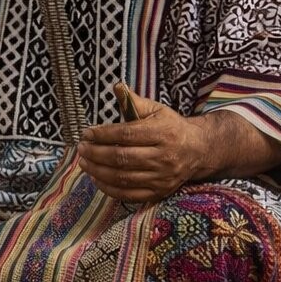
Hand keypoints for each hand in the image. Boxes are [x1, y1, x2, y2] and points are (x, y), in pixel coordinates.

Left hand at [76, 92, 205, 202]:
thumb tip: (116, 86)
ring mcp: (162, 177)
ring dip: (98, 171)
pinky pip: (130, 195)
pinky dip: (109, 188)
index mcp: (163, 133)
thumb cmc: (171, 127)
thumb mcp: (156, 110)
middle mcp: (164, 157)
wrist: (199, 150)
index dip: (102, 135)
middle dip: (96, 153)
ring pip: (123, 178)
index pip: (126, 135)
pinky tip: (96, 178)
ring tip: (84, 162)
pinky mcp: (160, 191)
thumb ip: (134, 101)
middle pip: (122, 158)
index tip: (86, 133)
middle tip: (81, 148)